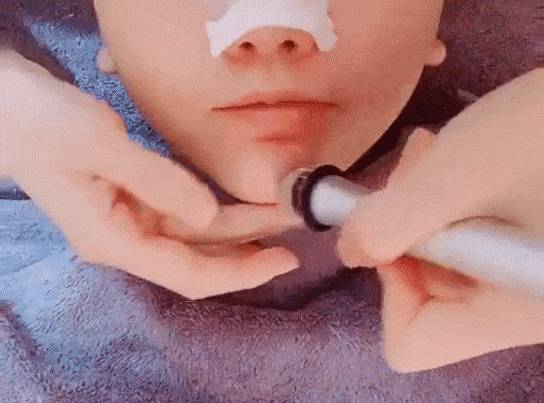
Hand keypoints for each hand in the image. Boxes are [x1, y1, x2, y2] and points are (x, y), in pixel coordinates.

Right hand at [0, 48, 299, 298]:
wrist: (11, 110)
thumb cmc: (45, 125)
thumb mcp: (100, 146)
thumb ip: (157, 182)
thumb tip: (209, 215)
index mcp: (114, 240)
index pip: (188, 273)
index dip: (239, 272)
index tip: (284, 260)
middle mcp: (126, 241)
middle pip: (198, 259)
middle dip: (249, 249)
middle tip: (296, 231)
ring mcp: (131, 224)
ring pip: (196, 238)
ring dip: (239, 228)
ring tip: (281, 214)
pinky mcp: (135, 203)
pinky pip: (183, 217)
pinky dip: (217, 212)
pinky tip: (243, 205)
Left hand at [335, 68, 543, 371]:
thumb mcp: (459, 175)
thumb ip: (389, 221)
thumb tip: (350, 250)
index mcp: (512, 314)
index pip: (412, 342)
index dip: (389, 285)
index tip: (393, 226)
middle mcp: (521, 309)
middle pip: (425, 296)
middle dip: (404, 229)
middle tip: (414, 167)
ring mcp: (529, 279)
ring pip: (446, 263)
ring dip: (423, 206)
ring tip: (435, 151)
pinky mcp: (533, 249)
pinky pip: (474, 241)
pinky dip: (450, 202)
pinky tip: (453, 157)